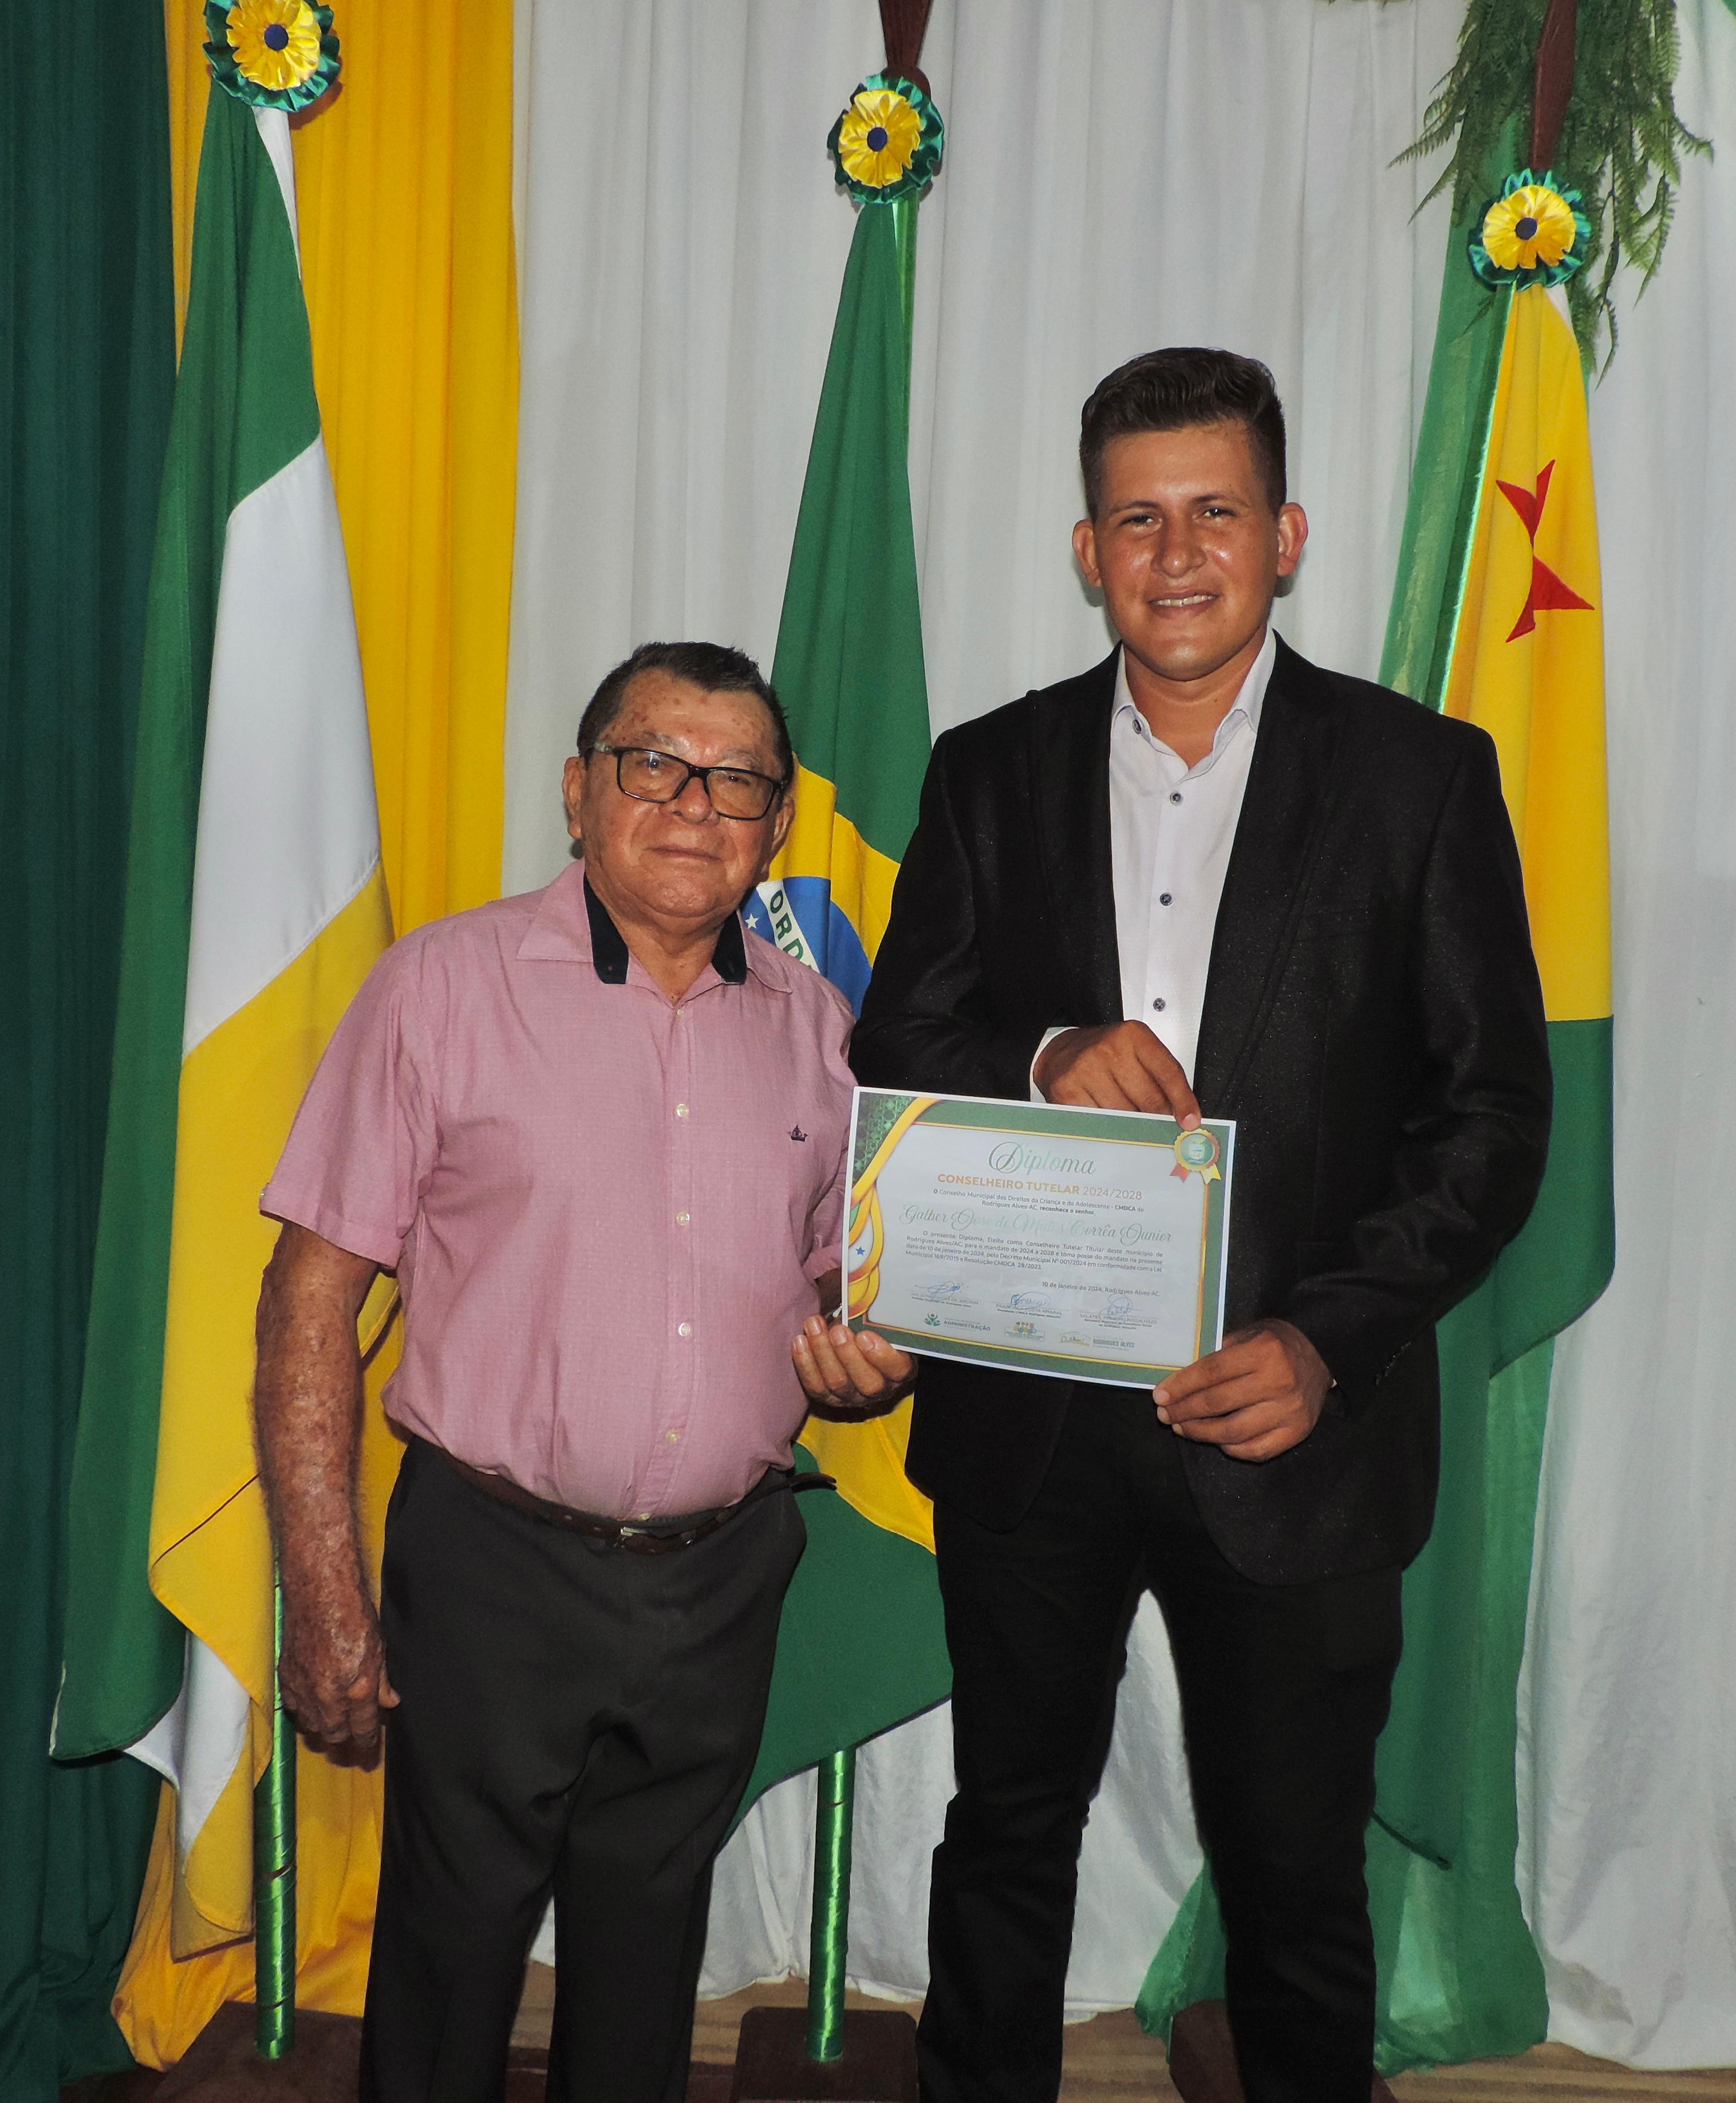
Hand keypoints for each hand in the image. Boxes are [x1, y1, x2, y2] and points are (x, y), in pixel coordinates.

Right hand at [278, 1567, 398, 1763]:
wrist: (319, 1591)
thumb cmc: (354, 1614)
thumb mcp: (379, 1648)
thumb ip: (382, 1681)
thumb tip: (390, 1703)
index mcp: (357, 1690)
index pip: (363, 1729)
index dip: (367, 1745)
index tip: (369, 1754)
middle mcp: (328, 1696)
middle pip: (334, 1734)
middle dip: (345, 1741)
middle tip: (353, 1741)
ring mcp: (304, 1688)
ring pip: (312, 1726)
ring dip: (324, 1729)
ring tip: (334, 1725)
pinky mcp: (286, 1678)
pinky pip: (295, 1708)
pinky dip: (305, 1711)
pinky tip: (314, 1705)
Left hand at [793, 1315, 916, 1415]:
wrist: (849, 1339)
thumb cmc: (869, 1325)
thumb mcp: (880, 1318)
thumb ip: (878, 1309)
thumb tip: (868, 1279)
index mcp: (900, 1368)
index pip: (898, 1369)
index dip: (882, 1355)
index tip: (865, 1334)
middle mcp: (879, 1388)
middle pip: (867, 1382)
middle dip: (849, 1355)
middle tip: (837, 1330)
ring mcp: (852, 1396)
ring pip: (837, 1383)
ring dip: (823, 1352)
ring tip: (813, 1324)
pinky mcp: (828, 1397)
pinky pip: (815, 1386)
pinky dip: (805, 1363)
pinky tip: (799, 1341)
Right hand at [1034, 1021, 1200, 1123]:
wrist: (1062, 1054)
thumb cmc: (1105, 1055)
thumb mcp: (1137, 1053)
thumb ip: (1160, 1077)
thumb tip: (1180, 1114)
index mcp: (1133, 1035)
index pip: (1168, 1073)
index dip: (1182, 1101)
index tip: (1189, 1121)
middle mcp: (1109, 1049)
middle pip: (1149, 1099)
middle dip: (1156, 1116)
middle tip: (1157, 1124)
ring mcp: (1086, 1069)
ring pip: (1125, 1114)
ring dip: (1130, 1122)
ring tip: (1125, 1114)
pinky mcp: (1068, 1090)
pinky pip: (1099, 1120)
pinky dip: (1107, 1124)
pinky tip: (1105, 1115)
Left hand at [1153, 1319, 1330, 1461]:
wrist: (1322, 1354)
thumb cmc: (1277, 1342)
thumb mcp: (1248, 1333)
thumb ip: (1217, 1354)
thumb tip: (1178, 1380)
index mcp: (1263, 1352)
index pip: (1211, 1373)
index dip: (1181, 1387)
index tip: (1159, 1396)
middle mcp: (1278, 1383)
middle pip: (1218, 1404)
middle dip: (1184, 1411)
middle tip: (1164, 1414)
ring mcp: (1289, 1411)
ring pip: (1233, 1432)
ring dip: (1201, 1433)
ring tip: (1182, 1427)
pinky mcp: (1297, 1432)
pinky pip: (1255, 1450)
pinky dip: (1230, 1448)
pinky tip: (1215, 1440)